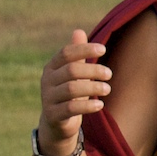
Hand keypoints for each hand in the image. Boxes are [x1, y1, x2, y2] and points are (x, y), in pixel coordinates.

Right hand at [38, 29, 111, 154]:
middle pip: (71, 70)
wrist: (57, 124)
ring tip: (108, 88)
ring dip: (93, 87)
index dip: (84, 49)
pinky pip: (71, 108)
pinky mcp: (53, 115)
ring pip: (71, 89)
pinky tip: (100, 105)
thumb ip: (76, 56)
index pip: (66, 53)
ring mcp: (48, 98)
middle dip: (92, 70)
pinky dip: (87, 106)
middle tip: (109, 73)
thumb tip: (79, 31)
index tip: (103, 49)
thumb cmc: (68, 95)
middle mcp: (46, 81)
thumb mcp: (72, 75)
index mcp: (51, 67)